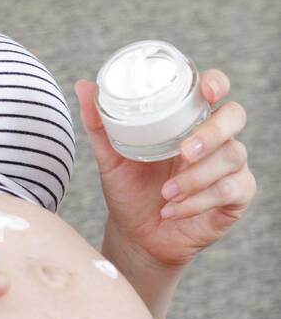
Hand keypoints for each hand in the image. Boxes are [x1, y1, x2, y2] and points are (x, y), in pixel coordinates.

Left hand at [74, 69, 255, 271]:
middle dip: (212, 132)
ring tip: (166, 193)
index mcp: (187, 119)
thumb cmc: (129, 189)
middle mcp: (214, 138)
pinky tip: (173, 210)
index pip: (213, 88)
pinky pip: (229, 191)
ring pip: (231, 156)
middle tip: (183, 152)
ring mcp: (228, 166)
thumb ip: (100, 123)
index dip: (215, 83)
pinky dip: (199, 201)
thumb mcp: (110, 156)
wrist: (136, 236)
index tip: (205, 92)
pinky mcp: (235, 196)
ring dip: (197, 177)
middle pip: (234, 116)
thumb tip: (83, 85)